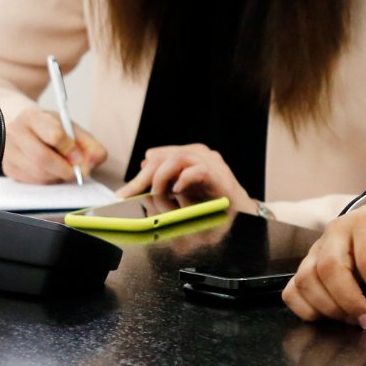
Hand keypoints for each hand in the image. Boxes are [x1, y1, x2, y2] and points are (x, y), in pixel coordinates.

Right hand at [0, 106, 108, 183]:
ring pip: (37, 172)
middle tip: (76, 171)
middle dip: (64, 168)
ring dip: (57, 176)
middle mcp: (14, 131)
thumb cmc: (52, 129)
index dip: (70, 149)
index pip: (54, 135)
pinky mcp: (7, 167)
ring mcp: (8, 150)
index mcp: (32, 116)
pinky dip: (48, 180)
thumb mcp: (72, 129)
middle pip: (42, 157)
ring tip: (66, 170)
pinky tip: (53, 172)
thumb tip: (96, 159)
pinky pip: (32, 180)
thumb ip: (90, 144)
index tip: (80, 156)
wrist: (26, 129)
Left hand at [117, 142, 252, 213]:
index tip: (124, 193)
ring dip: (161, 179)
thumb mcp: (181, 192)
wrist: (240, 211)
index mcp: (188, 156)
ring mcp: (210, 162)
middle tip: (131, 196)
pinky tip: (177, 191)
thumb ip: (164, 183)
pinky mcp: (219, 175)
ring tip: (158, 195)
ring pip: (176, 159)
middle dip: (143, 178)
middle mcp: (198, 154)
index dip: (139, 176)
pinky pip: (197, 170)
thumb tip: (140, 177)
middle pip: (162, 157)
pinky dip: (183, 180)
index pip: (156, 158)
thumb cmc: (211, 201)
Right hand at [283, 197, 365, 328]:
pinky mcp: (305, 265)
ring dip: (330, 308)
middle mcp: (336, 231)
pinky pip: (292, 291)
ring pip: (307, 280)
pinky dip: (306, 309)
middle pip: (330, 268)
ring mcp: (316, 248)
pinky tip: (330, 316)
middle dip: (351, 302)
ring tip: (354, 319)